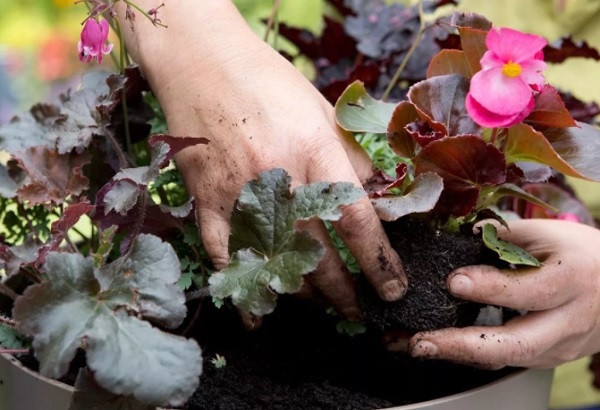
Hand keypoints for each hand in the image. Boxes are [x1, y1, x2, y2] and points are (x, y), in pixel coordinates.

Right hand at [115, 0, 407, 319]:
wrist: (201, 64)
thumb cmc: (268, 83)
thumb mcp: (322, 111)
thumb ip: (349, 158)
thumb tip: (372, 201)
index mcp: (314, 149)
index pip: (356, 219)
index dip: (379, 262)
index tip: (392, 289)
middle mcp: (279, 177)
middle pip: (318, 253)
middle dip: (343, 292)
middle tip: (357, 310)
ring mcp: (238, 193)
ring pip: (276, 262)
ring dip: (303, 292)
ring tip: (321, 305)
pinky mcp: (207, 202)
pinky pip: (226, 258)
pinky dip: (244, 290)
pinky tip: (259, 314)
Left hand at [407, 219, 599, 368]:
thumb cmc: (580, 253)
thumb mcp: (547, 234)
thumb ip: (501, 238)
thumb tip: (454, 236)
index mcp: (570, 280)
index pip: (530, 291)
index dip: (490, 288)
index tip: (453, 282)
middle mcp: (566, 321)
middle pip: (516, 344)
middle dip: (462, 345)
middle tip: (420, 340)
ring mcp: (557, 346)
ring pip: (505, 360)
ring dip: (455, 355)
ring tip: (415, 345)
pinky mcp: (546, 358)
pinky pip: (504, 360)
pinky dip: (468, 355)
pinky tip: (438, 345)